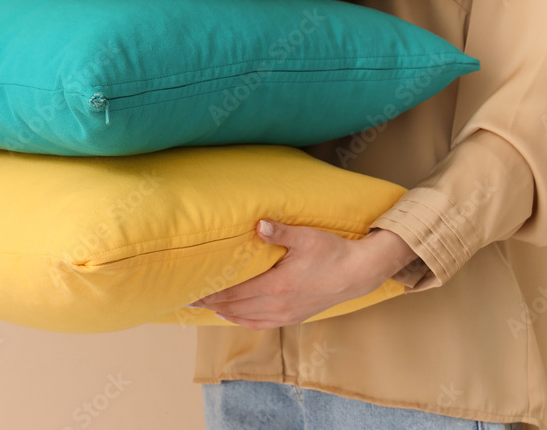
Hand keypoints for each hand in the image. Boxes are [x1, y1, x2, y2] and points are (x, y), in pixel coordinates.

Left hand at [188, 220, 419, 329]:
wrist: (358, 273)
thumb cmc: (332, 253)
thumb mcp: (306, 237)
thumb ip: (279, 231)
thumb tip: (258, 224)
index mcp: (275, 287)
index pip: (232, 293)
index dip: (209, 293)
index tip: (189, 292)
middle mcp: (276, 306)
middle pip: (234, 307)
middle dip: (210, 303)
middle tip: (188, 299)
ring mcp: (285, 314)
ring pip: (245, 318)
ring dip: (224, 312)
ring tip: (205, 306)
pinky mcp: (293, 317)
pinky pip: (259, 323)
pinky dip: (242, 320)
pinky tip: (233, 316)